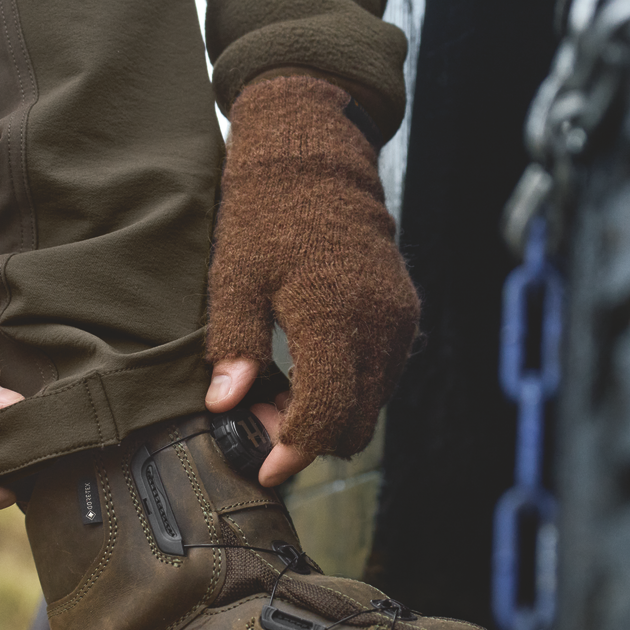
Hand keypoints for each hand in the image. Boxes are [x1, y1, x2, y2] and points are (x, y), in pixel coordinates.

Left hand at [205, 75, 419, 465]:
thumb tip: (224, 405)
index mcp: (332, 317)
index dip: (294, 452)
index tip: (265, 468)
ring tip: (281, 393)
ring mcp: (398, 322)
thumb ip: (235, 345)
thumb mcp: (236, 278)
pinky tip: (311, 372)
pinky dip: (350, 390)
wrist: (316, 161)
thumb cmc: (267, 217)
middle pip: (356, 423)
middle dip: (311, 439)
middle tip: (264, 423)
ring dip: (331, 416)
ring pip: (372, 405)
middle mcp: (377, 326)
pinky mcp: (404, 316)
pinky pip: (382, 376)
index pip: (325, 415)